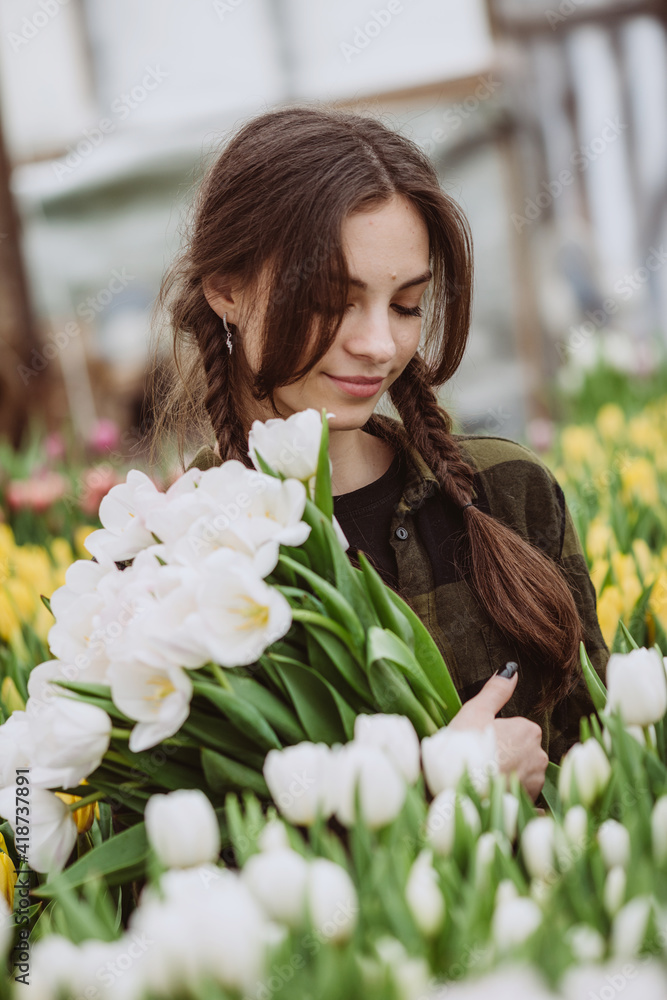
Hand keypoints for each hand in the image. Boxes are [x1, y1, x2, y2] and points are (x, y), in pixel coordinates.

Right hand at [449, 669, 547, 800]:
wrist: (457, 794)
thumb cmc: (464, 748)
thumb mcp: (475, 711)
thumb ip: (496, 690)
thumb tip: (511, 669)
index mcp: (529, 731)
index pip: (517, 728)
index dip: (496, 733)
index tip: (480, 741)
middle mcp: (539, 757)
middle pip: (521, 751)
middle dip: (505, 755)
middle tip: (479, 760)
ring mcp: (535, 783)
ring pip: (522, 774)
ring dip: (507, 776)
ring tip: (483, 780)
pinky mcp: (528, 805)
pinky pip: (523, 799)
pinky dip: (514, 798)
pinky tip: (498, 800)